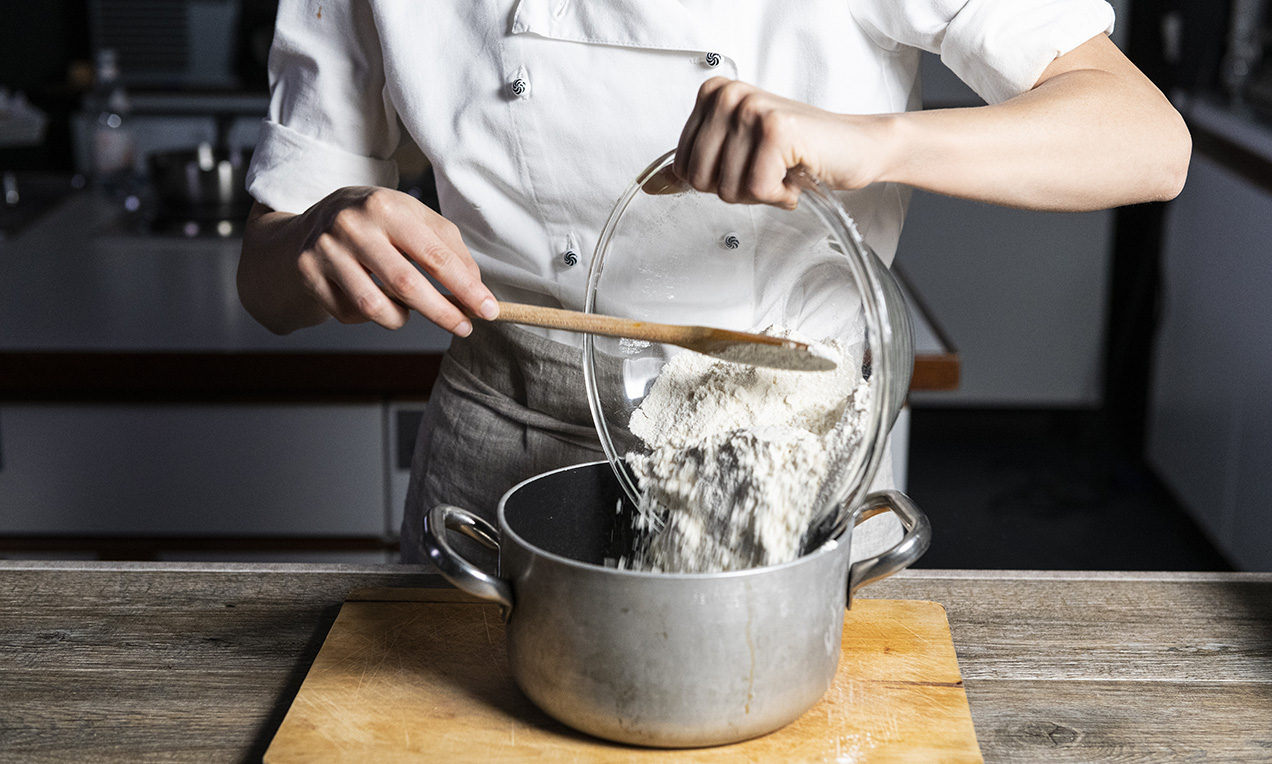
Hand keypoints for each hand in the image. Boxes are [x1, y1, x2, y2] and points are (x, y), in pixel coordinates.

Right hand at [242, 187, 497, 335]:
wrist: (313, 222)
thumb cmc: (377, 223)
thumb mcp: (414, 219)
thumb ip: (449, 249)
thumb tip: (475, 288)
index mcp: (387, 207)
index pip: (434, 256)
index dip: (465, 288)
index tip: (487, 310)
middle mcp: (353, 225)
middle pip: (406, 284)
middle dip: (442, 313)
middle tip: (464, 328)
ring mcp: (327, 250)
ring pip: (374, 307)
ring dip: (400, 318)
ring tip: (407, 311)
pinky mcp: (309, 273)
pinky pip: (349, 313)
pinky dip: (368, 316)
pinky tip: (371, 298)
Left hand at [674, 78, 884, 207]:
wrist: (854, 147)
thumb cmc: (799, 151)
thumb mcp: (736, 154)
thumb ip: (695, 166)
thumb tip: (653, 186)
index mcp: (712, 95)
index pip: (683, 166)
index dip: (717, 181)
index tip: (747, 165)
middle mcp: (728, 95)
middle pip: (701, 180)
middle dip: (737, 189)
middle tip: (767, 172)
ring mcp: (751, 109)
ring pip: (728, 188)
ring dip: (761, 193)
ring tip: (783, 171)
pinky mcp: (775, 130)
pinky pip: (758, 189)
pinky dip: (780, 196)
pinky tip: (796, 176)